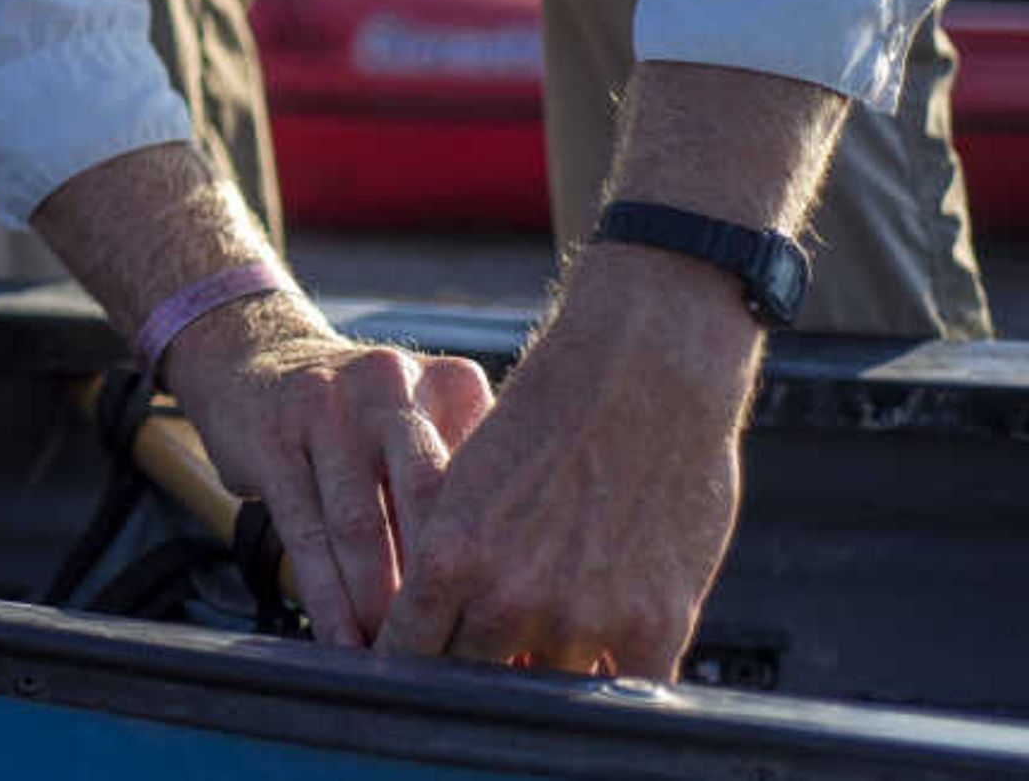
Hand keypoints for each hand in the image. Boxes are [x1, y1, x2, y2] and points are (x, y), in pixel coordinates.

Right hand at [159, 305, 494, 648]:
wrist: (251, 356)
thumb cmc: (359, 419)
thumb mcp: (422, 428)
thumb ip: (465, 493)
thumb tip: (504, 604)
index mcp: (450, 385)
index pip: (486, 487)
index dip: (497, 566)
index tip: (505, 632)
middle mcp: (391, 386)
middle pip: (427, 506)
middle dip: (440, 591)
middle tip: (454, 657)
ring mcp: (326, 408)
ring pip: (362, 526)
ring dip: (377, 605)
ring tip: (395, 661)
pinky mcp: (271, 438)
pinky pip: (304, 531)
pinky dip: (325, 595)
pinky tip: (339, 638)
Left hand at [376, 244, 760, 673]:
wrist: (642, 369)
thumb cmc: (552, 408)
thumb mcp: (474, 480)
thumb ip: (460, 552)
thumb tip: (446, 616)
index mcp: (451, 554)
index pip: (410, 650)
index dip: (407, 671)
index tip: (404, 682)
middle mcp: (510, 597)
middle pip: (473, 680)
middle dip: (467, 682)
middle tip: (468, 682)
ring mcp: (585, 617)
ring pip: (547, 689)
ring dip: (540, 681)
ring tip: (535, 674)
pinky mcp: (656, 621)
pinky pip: (627, 691)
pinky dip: (610, 691)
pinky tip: (600, 685)